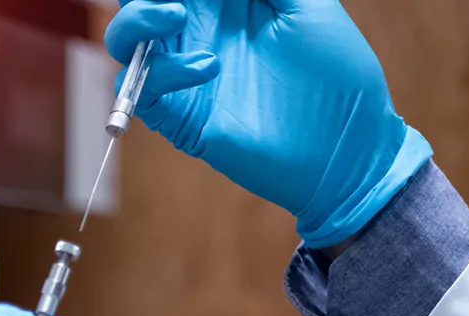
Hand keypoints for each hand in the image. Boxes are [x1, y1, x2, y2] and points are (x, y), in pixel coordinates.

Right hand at [106, 0, 431, 247]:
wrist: (344, 147)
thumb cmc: (339, 76)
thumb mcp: (309, 9)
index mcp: (225, 4)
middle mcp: (198, 34)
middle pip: (139, 3)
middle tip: (175, 1)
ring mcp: (184, 75)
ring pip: (124, 40)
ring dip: (136, 19)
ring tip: (176, 15)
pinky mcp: (179, 115)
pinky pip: (140, 89)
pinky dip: (159, 72)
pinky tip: (206, 69)